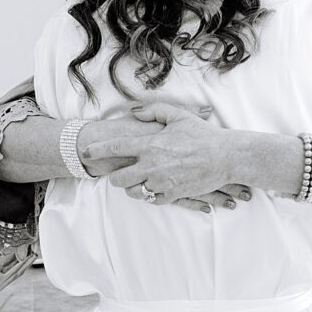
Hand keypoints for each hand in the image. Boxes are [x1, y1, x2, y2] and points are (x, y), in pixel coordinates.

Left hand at [83, 102, 252, 207]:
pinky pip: (152, 200)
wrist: (225, 157)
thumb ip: (153, 111)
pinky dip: (150, 195)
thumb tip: (134, 113)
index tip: (86, 152)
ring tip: (136, 182)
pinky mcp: (172, 195)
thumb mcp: (179, 116)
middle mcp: (151, 166)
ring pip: (133, 192)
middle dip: (114, 177)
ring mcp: (161, 182)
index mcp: (150, 145)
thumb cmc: (203, 134)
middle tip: (116, 173)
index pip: (115, 148)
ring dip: (132, 187)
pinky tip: (153, 188)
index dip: (97, 150)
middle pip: (119, 178)